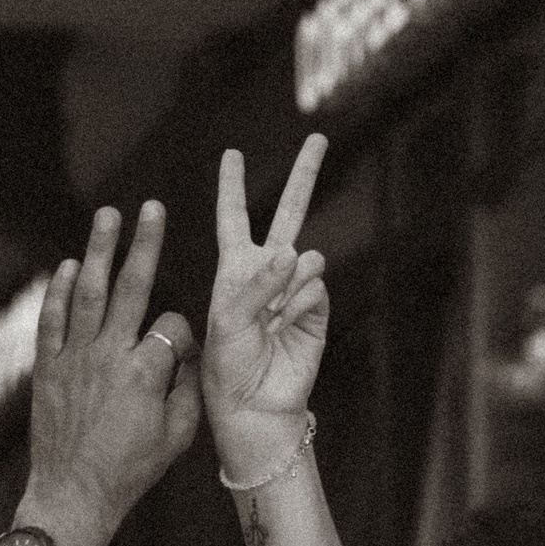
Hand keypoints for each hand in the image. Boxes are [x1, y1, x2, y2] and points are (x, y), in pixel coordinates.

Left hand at [23, 199, 201, 545]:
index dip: (184, 330)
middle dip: (144, 244)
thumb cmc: (130, 471)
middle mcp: (109, 357)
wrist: (73, 495)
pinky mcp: (47, 368)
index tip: (182, 349)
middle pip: (131, 287)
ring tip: (107, 216)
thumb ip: (188, 388)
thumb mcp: (178, 436)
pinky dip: (57, 290)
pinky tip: (67, 265)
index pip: (172, 323)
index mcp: (145, 374)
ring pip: (88, 292)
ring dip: (99, 250)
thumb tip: (189, 354)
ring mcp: (74, 359)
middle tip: (152, 208)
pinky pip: (51, 319)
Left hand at [207, 138, 329, 472]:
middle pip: (289, 213)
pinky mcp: (318, 310)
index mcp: (234, 271)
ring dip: (286, 283)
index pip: (233, 219)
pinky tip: (287, 324)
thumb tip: (297, 252)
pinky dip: (301, 302)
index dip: (233, 186)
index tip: (233, 154)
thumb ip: (258, 282)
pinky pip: (315, 287)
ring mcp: (295, 290)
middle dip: (304, 175)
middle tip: (318, 138)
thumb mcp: (226, 319)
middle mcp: (267, 274)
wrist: (253, 407)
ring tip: (270, 318)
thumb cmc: (226, 366)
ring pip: (305, 258)